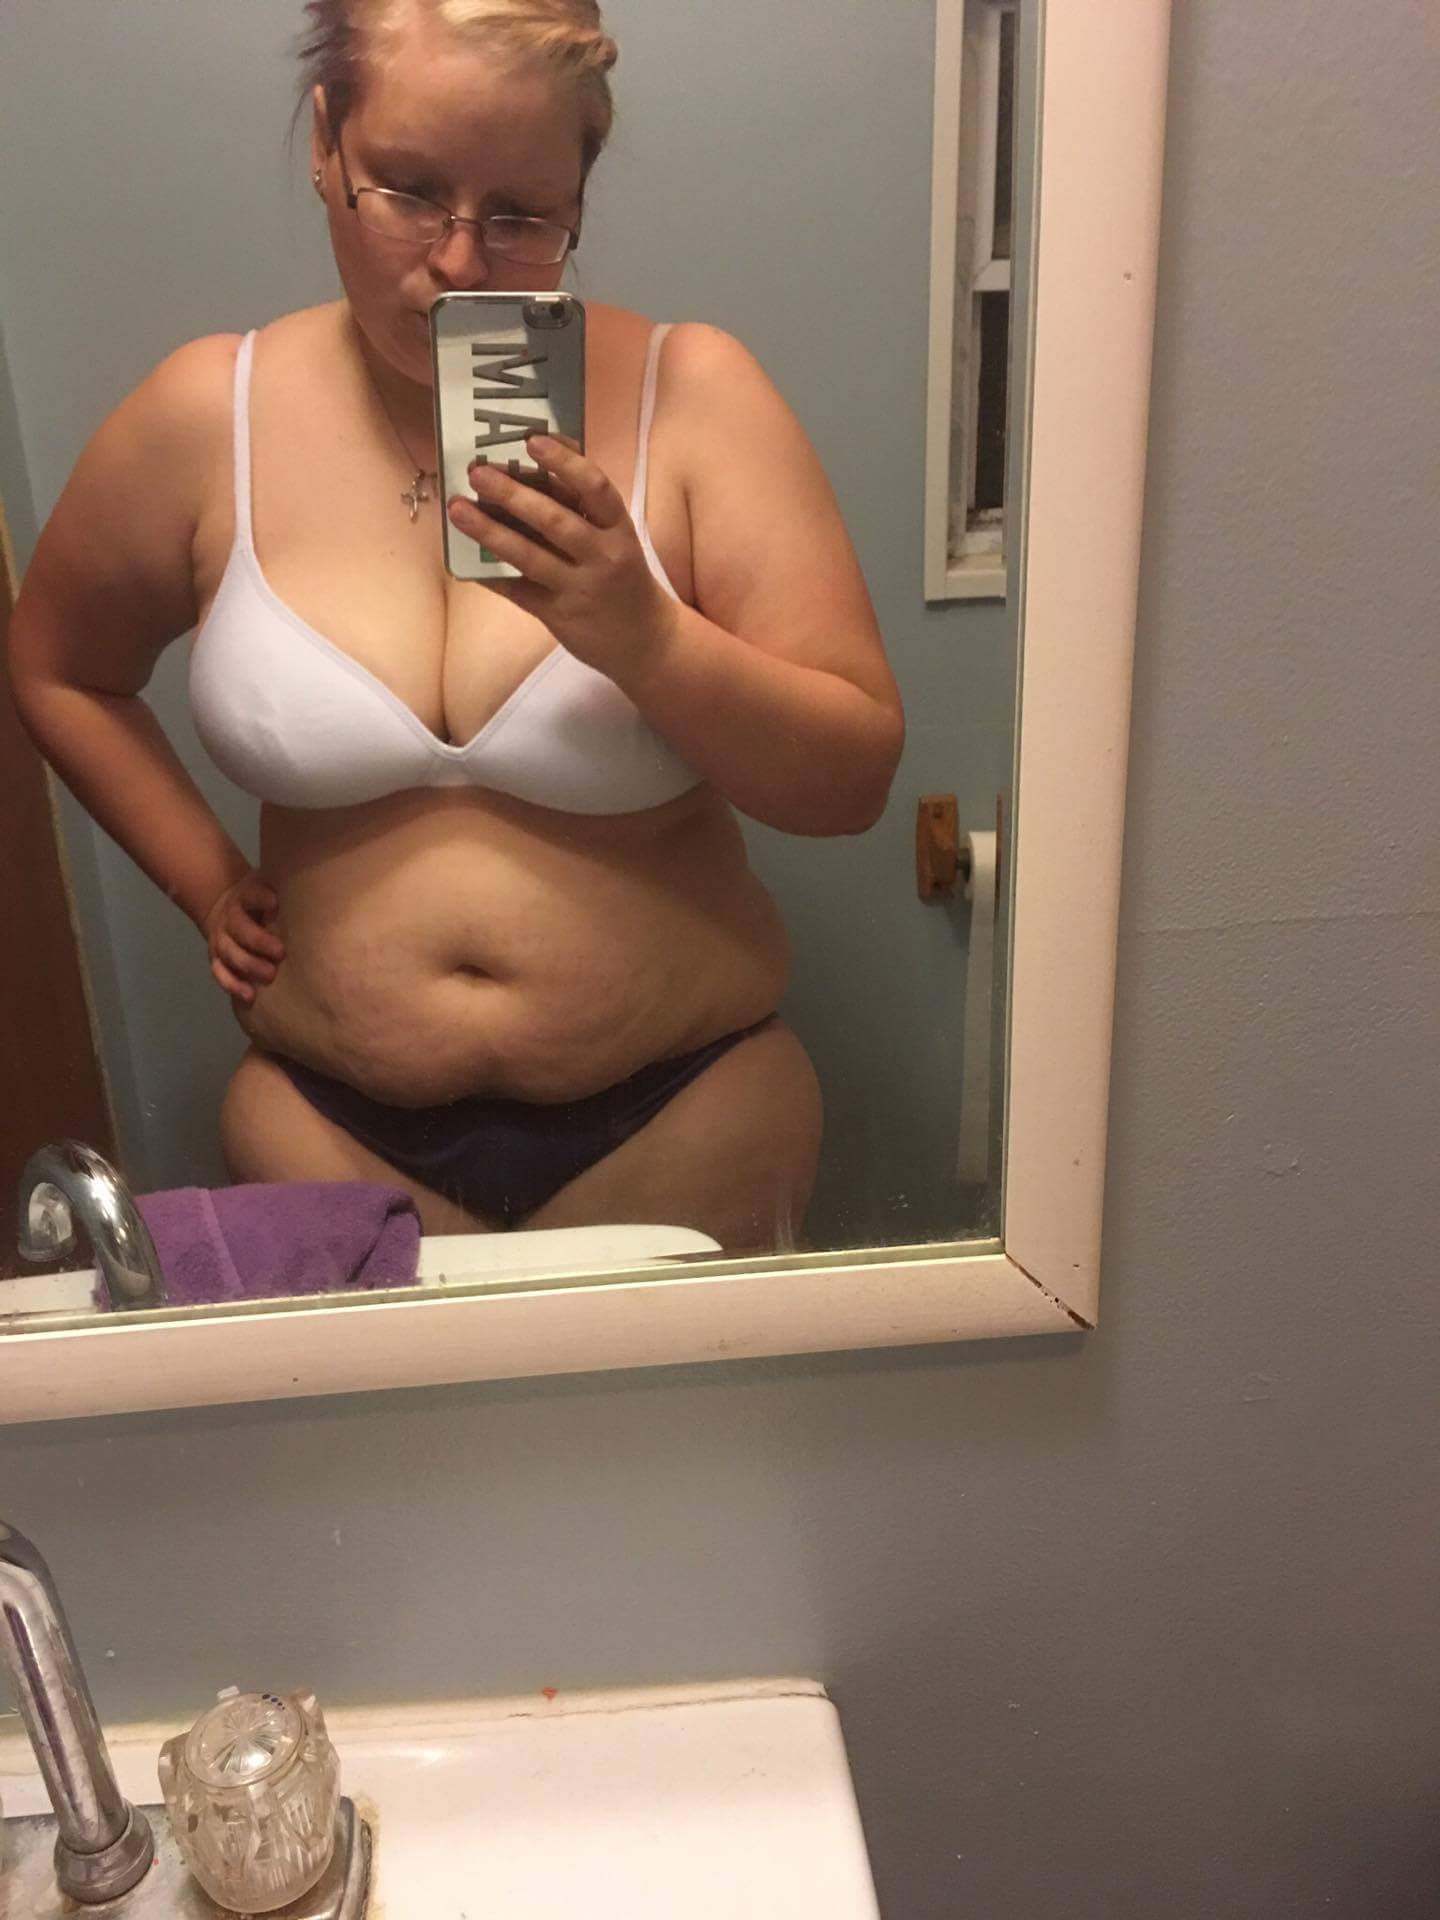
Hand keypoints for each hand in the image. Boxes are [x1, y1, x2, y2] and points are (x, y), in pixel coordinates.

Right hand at [202, 870, 284, 1005]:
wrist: (225, 908)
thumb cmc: (263, 902)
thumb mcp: (271, 888)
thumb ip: (288, 893)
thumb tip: (321, 892)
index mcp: (244, 898)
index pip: (250, 896)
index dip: (260, 899)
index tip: (275, 904)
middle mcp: (229, 919)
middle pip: (240, 929)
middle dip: (259, 941)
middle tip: (280, 952)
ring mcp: (221, 940)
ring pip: (229, 953)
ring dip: (249, 965)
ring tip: (270, 975)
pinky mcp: (217, 959)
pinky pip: (220, 973)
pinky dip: (233, 984)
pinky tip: (249, 995)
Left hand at [447, 436, 678, 683]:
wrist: (644, 641)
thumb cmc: (622, 575)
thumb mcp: (616, 536)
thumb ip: (582, 506)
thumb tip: (534, 457)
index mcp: (619, 529)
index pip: (596, 489)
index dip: (565, 462)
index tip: (532, 440)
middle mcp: (603, 557)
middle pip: (555, 521)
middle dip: (513, 494)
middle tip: (478, 472)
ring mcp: (580, 589)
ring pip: (530, 557)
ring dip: (490, 531)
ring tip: (458, 509)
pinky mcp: (560, 616)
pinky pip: (518, 591)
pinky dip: (490, 575)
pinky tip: (463, 560)